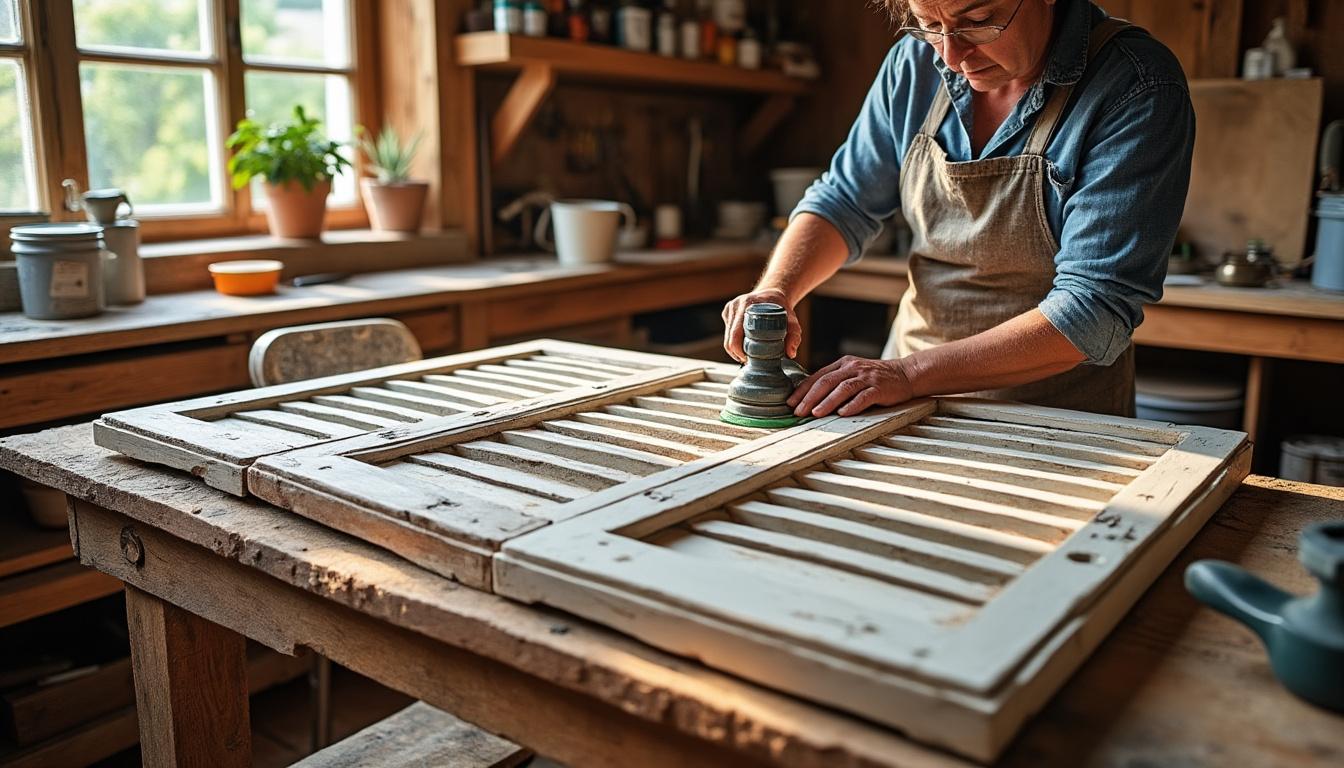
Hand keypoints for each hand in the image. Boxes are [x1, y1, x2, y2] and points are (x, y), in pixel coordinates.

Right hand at [721, 288, 801, 363]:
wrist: (773, 294)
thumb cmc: (781, 307)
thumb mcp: (792, 319)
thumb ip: (794, 335)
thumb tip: (790, 353)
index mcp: (746, 304)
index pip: (735, 335)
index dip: (739, 351)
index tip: (749, 359)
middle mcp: (735, 306)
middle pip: (729, 339)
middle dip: (736, 353)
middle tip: (748, 361)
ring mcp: (729, 309)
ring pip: (727, 338)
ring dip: (734, 350)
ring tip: (746, 356)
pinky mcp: (728, 313)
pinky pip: (727, 333)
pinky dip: (733, 342)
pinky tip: (743, 346)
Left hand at [788, 356, 914, 417]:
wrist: (906, 374)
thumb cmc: (876, 378)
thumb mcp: (853, 374)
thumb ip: (835, 382)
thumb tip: (811, 398)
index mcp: (843, 364)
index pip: (818, 376)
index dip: (802, 390)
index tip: (790, 403)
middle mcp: (853, 368)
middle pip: (827, 382)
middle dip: (810, 397)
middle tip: (798, 411)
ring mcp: (867, 377)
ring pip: (842, 388)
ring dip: (827, 402)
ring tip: (815, 414)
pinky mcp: (879, 387)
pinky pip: (864, 396)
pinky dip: (852, 405)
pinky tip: (843, 413)